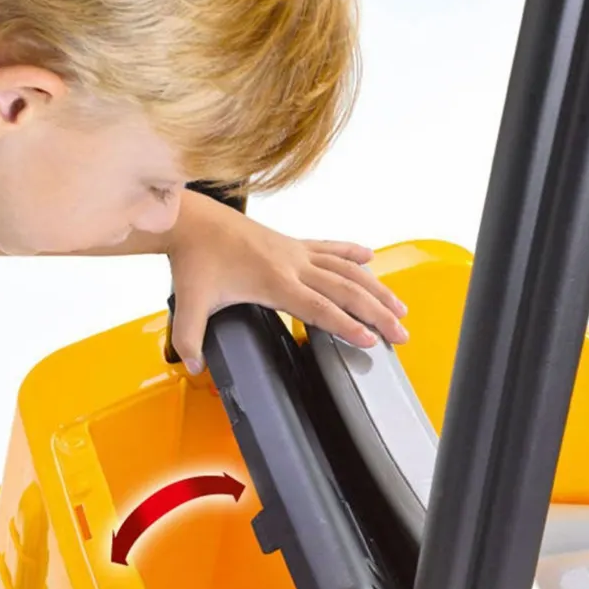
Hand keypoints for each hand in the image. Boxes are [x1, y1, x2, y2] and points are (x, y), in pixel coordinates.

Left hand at [166, 191, 408, 371]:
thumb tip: (196, 367)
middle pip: (345, 290)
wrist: (192, 220)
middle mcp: (292, 264)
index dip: (346, 326)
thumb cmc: (194, 259)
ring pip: (346, 269)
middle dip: (377, 314)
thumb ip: (190, 339)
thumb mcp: (188, 304)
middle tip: (400, 334)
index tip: (370, 341)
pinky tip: (370, 258)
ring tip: (399, 307)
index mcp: (273, 282)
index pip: (319, 308)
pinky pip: (330, 247)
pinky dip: (352, 252)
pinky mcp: (292, 242)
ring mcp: (295, 251)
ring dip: (376, 288)